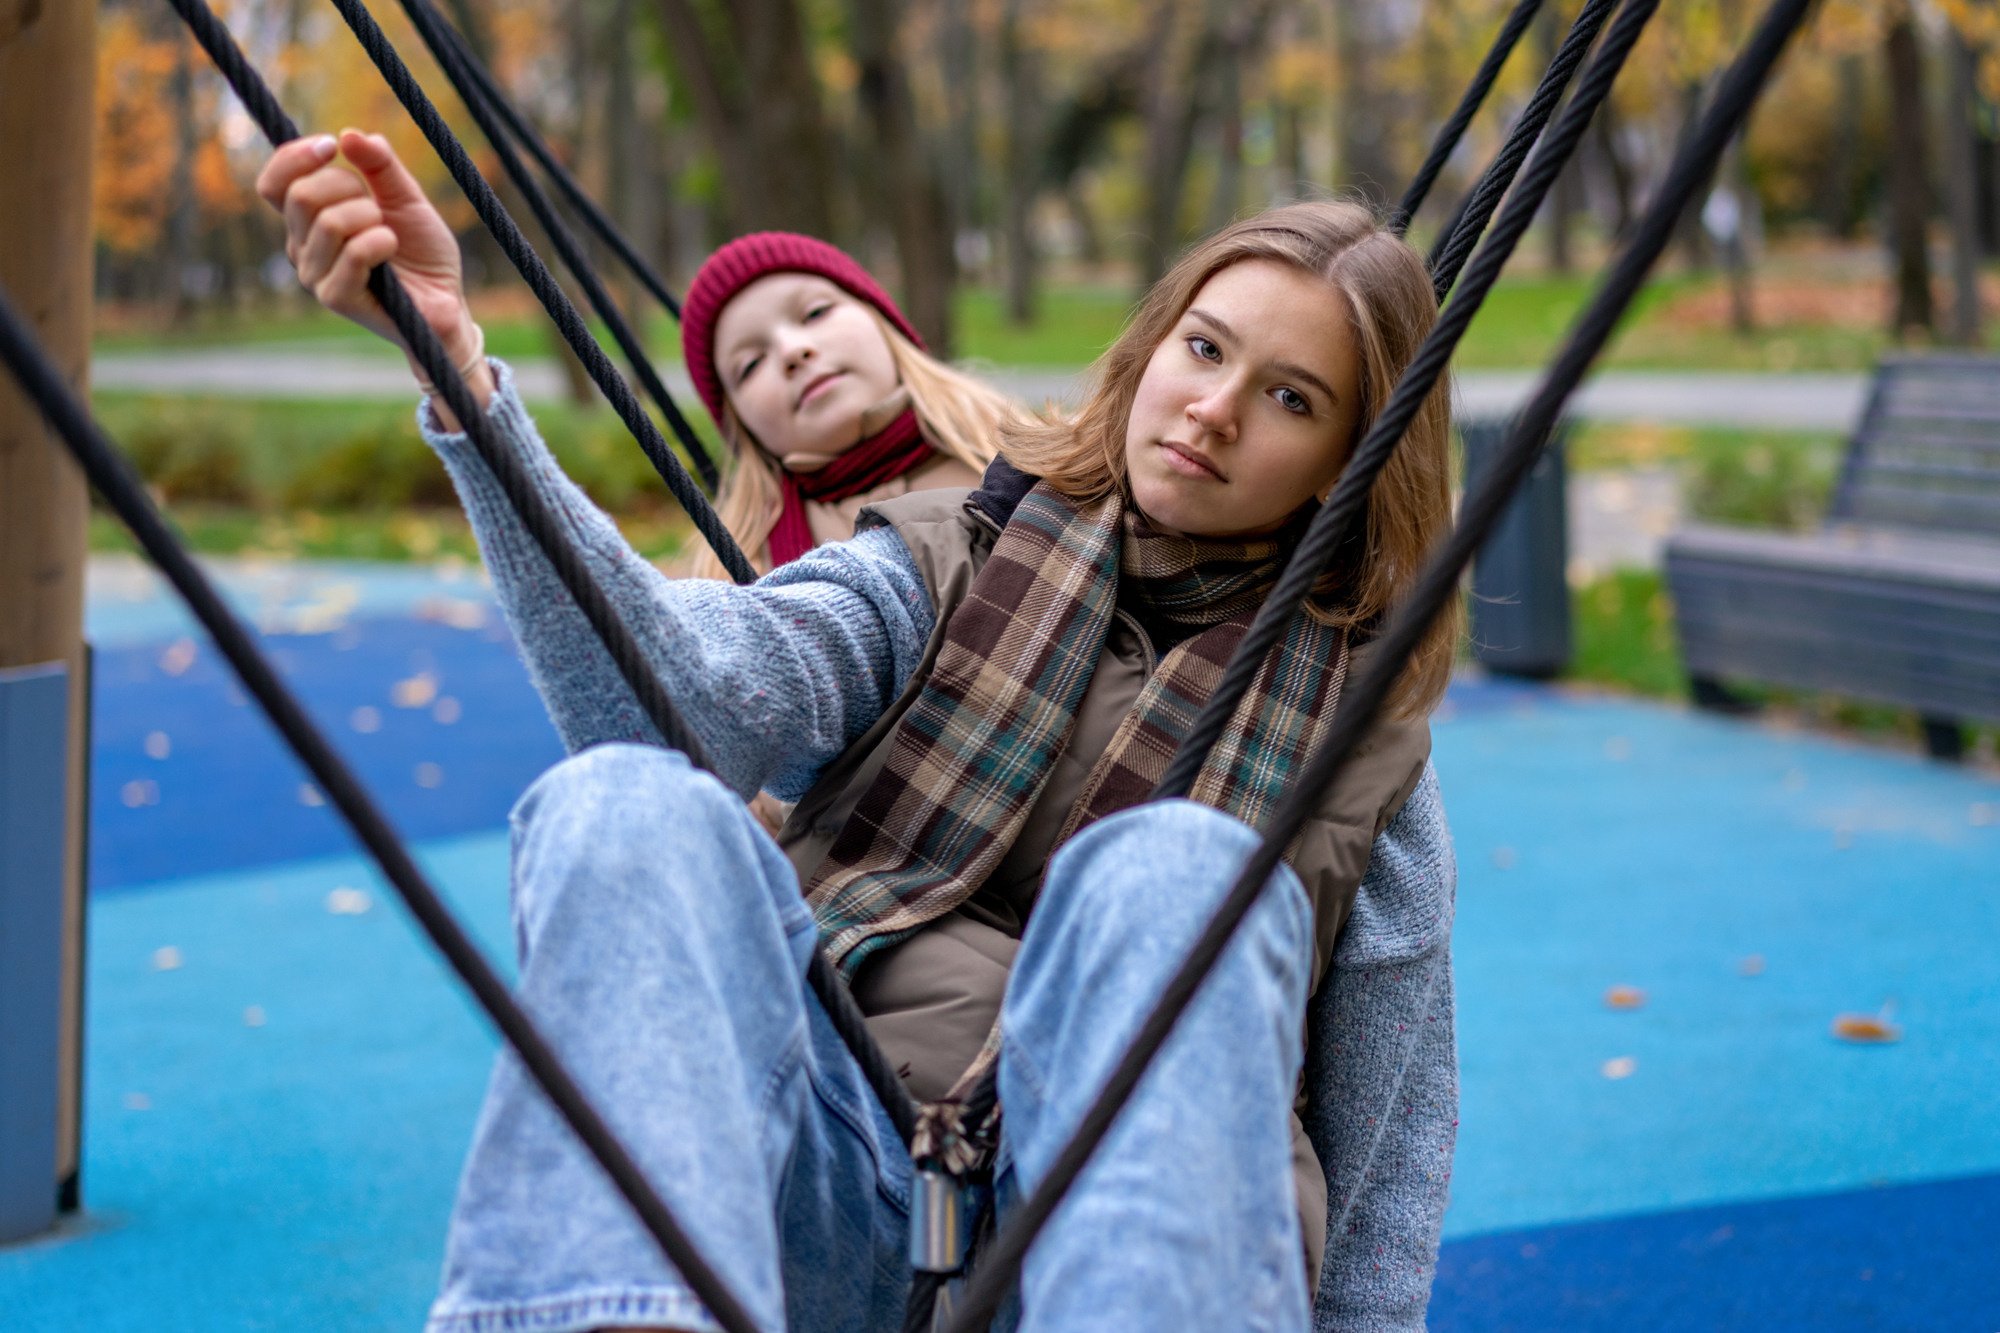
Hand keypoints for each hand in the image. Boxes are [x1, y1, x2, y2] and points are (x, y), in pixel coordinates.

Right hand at [256, 129, 493, 417]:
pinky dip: (381, 241)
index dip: (296, 157)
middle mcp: (302, 247)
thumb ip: (380, 165)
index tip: (333, 146)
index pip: (274, 183)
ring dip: (371, 217)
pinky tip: (392, 250)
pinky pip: (352, 251)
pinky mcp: (335, 297)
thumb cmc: (423, 253)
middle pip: (301, 195)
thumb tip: (349, 134)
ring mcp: (315, 274)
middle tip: (378, 207)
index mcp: (309, 221)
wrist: (446, 301)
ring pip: (329, 221)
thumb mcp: (405, 197)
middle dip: (349, 187)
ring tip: (390, 235)